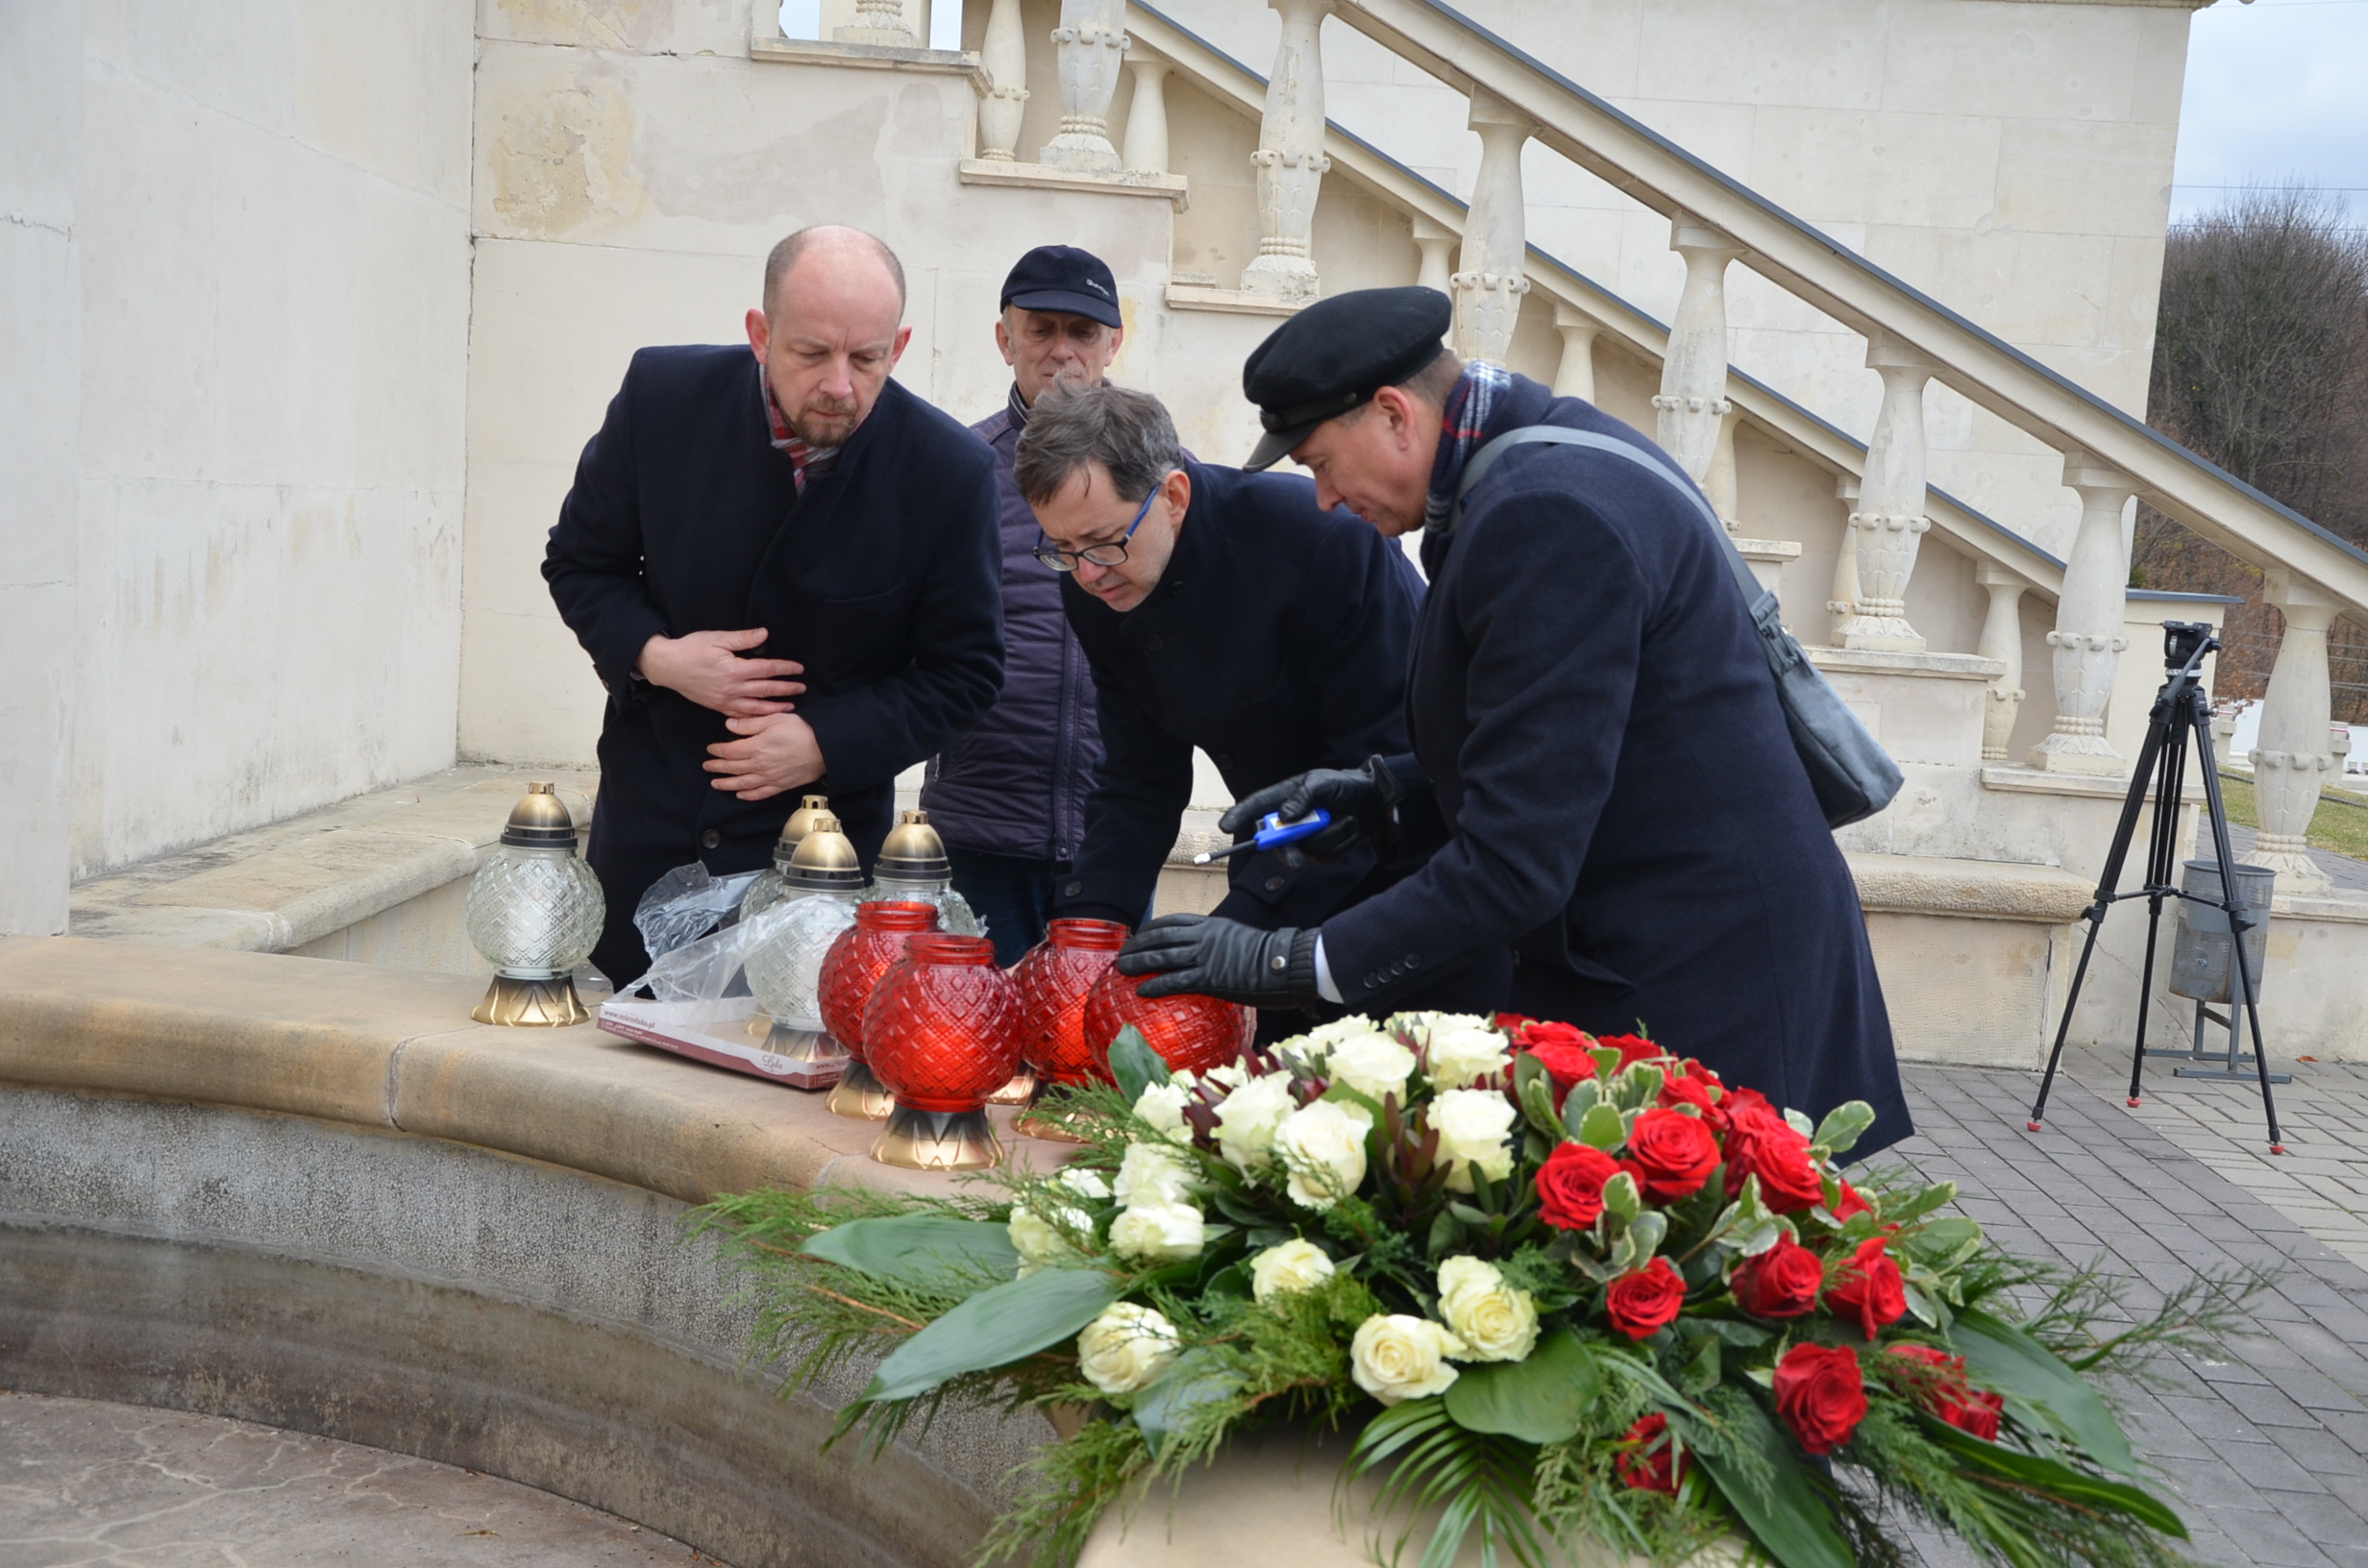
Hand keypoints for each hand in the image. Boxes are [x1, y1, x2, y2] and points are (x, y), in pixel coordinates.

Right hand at [638, 628, 805, 716]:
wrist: (667, 666)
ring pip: (755, 707)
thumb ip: (743, 639)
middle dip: (786, 689)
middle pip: (766, 690)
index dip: (785, 669)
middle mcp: (732, 688)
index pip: (767, 669)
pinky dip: (754, 717)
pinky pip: (740, 715)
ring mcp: (725, 700)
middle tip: (802, 689)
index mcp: (735, 669)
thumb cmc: (692, 648)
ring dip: (774, 708)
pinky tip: (763, 717)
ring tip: (790, 707)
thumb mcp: (717, 638)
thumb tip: (764, 634)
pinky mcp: (717, 706)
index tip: (799, 669)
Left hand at [704, 712, 825, 800]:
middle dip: (717, 767)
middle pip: (733, 768)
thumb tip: (730, 725)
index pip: (730, 751)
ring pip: (743, 784)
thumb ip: (750, 723)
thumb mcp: (774, 719)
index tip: (710, 749)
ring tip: (716, 784)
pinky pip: (761, 793)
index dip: (717, 751)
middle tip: (707, 766)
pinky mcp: (781, 785)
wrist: (824, 748)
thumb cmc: (801, 730)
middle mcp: (760, 765)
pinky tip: (740, 795)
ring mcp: (770, 778)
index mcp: (756, 747)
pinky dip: (749, 796)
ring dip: (727, 784)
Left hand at [1115, 915, 1319, 1009]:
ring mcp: (1205, 957)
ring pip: (1162, 957)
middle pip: (1161, 938)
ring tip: (1122, 969)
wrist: (1285, 963)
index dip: (1152, 929)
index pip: (1173, 922)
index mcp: (1211, 925)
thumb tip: (1212, 954)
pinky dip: (1156, 984)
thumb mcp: (1239, 938)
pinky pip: (1176, 980)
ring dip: (1139, 962)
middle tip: (1123, 954)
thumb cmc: (1270, 955)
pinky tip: (1142, 990)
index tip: (1140, 935)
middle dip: (1139, 945)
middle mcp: (1204, 937)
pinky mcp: (1210, 978)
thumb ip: (1221, 943)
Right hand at [1218, 757, 1399, 864]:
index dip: (1239, 816)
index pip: (1255, 807)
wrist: (1373, 803)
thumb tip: (1284, 816)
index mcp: (1283, 798)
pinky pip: (1326, 857)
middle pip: (1276, 843)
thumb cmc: (1344, 785)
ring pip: (1307, 851)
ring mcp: (1304, 840)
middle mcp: (1289, 822)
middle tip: (1296, 865)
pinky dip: (1342, 843)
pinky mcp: (1321, 853)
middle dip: (1286, 853)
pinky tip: (1349, 829)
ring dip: (1331, 836)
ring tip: (1348, 819)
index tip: (1226, 826)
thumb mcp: (1323, 782)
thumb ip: (1303, 797)